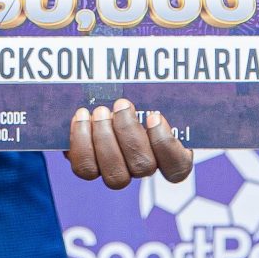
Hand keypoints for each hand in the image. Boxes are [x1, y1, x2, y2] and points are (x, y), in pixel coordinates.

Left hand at [65, 99, 191, 189]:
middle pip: (143, 167)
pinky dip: (82, 141)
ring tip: (100, 111)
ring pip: (115, 175)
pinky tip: (82, 117)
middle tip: (121, 104)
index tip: (154, 116)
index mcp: (169, 152)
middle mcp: (144, 167)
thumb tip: (170, 81)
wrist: (101, 99)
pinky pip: (85, 167)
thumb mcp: (149, 91)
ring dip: (105, 139)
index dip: (165, 144)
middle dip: (129, 133)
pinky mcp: (91, 168)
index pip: (177, 166)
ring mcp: (118, 171)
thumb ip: (158, 95)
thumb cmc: (134, 93)